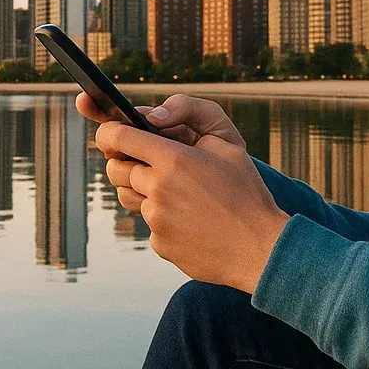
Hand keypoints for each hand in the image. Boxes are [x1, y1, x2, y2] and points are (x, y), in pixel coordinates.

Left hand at [80, 93, 287, 293]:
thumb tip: (154, 120)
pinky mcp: (159, 243)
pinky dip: (164, 219)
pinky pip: (149, 224)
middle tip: (147, 164)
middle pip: (115, 169)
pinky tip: (191, 220)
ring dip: (144, 191)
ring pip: (130, 197)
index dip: (108, 132)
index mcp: (174, 159)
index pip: (118, 137)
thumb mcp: (227, 144)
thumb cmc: (246, 192)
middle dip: (124, 162)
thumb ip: (189, 121)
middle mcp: (158, 188)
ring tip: (178, 193)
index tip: (109, 134)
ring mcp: (156, 219)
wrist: (260, 248)